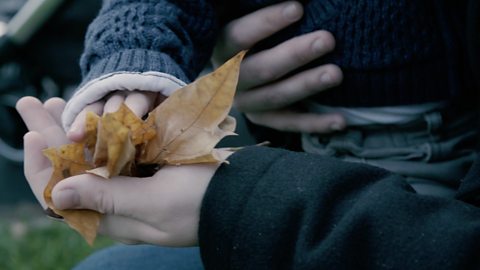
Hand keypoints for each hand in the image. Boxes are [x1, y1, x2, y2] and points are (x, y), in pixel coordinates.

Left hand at [16, 96, 226, 245]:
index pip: (62, 197)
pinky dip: (101, 131)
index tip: (32, 133)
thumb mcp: (154, 204)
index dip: (41, 166)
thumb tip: (57, 195)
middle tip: (34, 103)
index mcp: (113, 217)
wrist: (239, 196)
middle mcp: (118, 202)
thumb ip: (108, 199)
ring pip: (92, 158)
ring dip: (72, 130)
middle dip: (50, 137)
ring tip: (57, 103)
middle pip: (72, 171)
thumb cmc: (200, 202)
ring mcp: (135, 185)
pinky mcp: (150, 171)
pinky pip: (115, 152)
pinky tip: (94, 114)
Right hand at [213, 1, 345, 132]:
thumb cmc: (251, 37)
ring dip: (307, 85)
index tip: (298, 9)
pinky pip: (287, 123)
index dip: (266, 23)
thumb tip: (294, 3)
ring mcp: (246, 102)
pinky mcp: (262, 118)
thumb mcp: (246, 24)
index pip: (238, 36)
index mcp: (222, 50)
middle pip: (262, 70)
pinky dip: (314, 123)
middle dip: (296, 55)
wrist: (236, 70)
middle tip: (327, 40)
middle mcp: (230, 80)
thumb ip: (260, 15)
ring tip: (336, 74)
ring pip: (275, 97)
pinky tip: (340, 121)